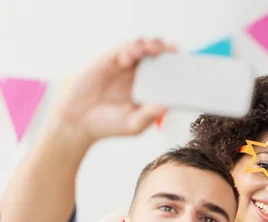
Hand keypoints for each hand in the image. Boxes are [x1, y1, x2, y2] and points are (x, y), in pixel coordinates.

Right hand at [53, 38, 176, 141]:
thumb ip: (149, 115)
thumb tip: (166, 105)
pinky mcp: (109, 61)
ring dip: (150, 45)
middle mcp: (138, 76)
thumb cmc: (108, 126)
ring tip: (153, 50)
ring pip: (142, 47)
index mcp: (149, 89)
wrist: (78, 122)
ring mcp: (124, 67)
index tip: (186, 64)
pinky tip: (134, 55)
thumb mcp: (134, 125)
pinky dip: (131, 49)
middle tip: (172, 50)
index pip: (166, 72)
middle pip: (157, 55)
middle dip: (166, 49)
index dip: (176, 66)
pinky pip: (123, 49)